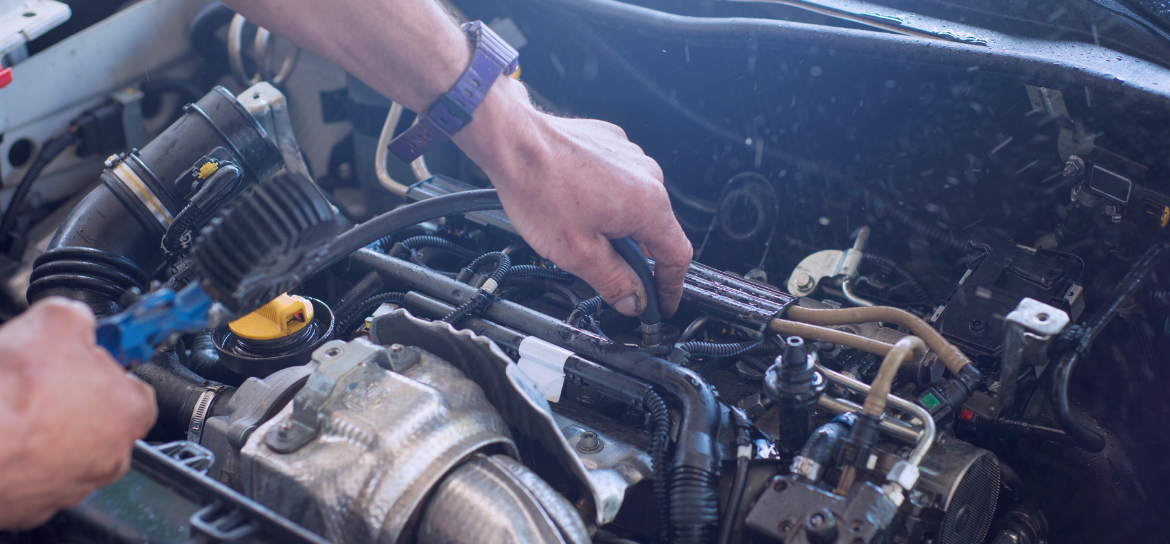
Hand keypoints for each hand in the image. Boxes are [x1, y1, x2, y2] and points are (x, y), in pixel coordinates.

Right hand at [0, 298, 156, 529]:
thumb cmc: (11, 393)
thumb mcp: (57, 320)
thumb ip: (80, 318)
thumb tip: (78, 317)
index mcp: (131, 411)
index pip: (135, 384)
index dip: (105, 365)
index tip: (87, 356)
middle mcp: (111, 456)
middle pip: (101, 418)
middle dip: (74, 397)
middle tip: (43, 380)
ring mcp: (73, 485)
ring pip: (67, 448)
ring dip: (46, 428)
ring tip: (16, 407)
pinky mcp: (34, 505)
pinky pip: (35, 472)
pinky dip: (22, 454)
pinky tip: (7, 432)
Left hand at [454, 77, 692, 316]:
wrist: (514, 143)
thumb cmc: (541, 189)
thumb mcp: (579, 254)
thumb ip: (614, 282)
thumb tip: (634, 300)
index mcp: (648, 204)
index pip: (677, 256)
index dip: (671, 287)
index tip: (662, 303)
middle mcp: (648, 175)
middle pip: (656, 229)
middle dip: (637, 257)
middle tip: (611, 275)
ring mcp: (631, 156)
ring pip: (636, 204)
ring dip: (619, 225)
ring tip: (583, 232)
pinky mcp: (612, 144)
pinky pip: (620, 181)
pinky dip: (607, 199)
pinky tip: (578, 205)